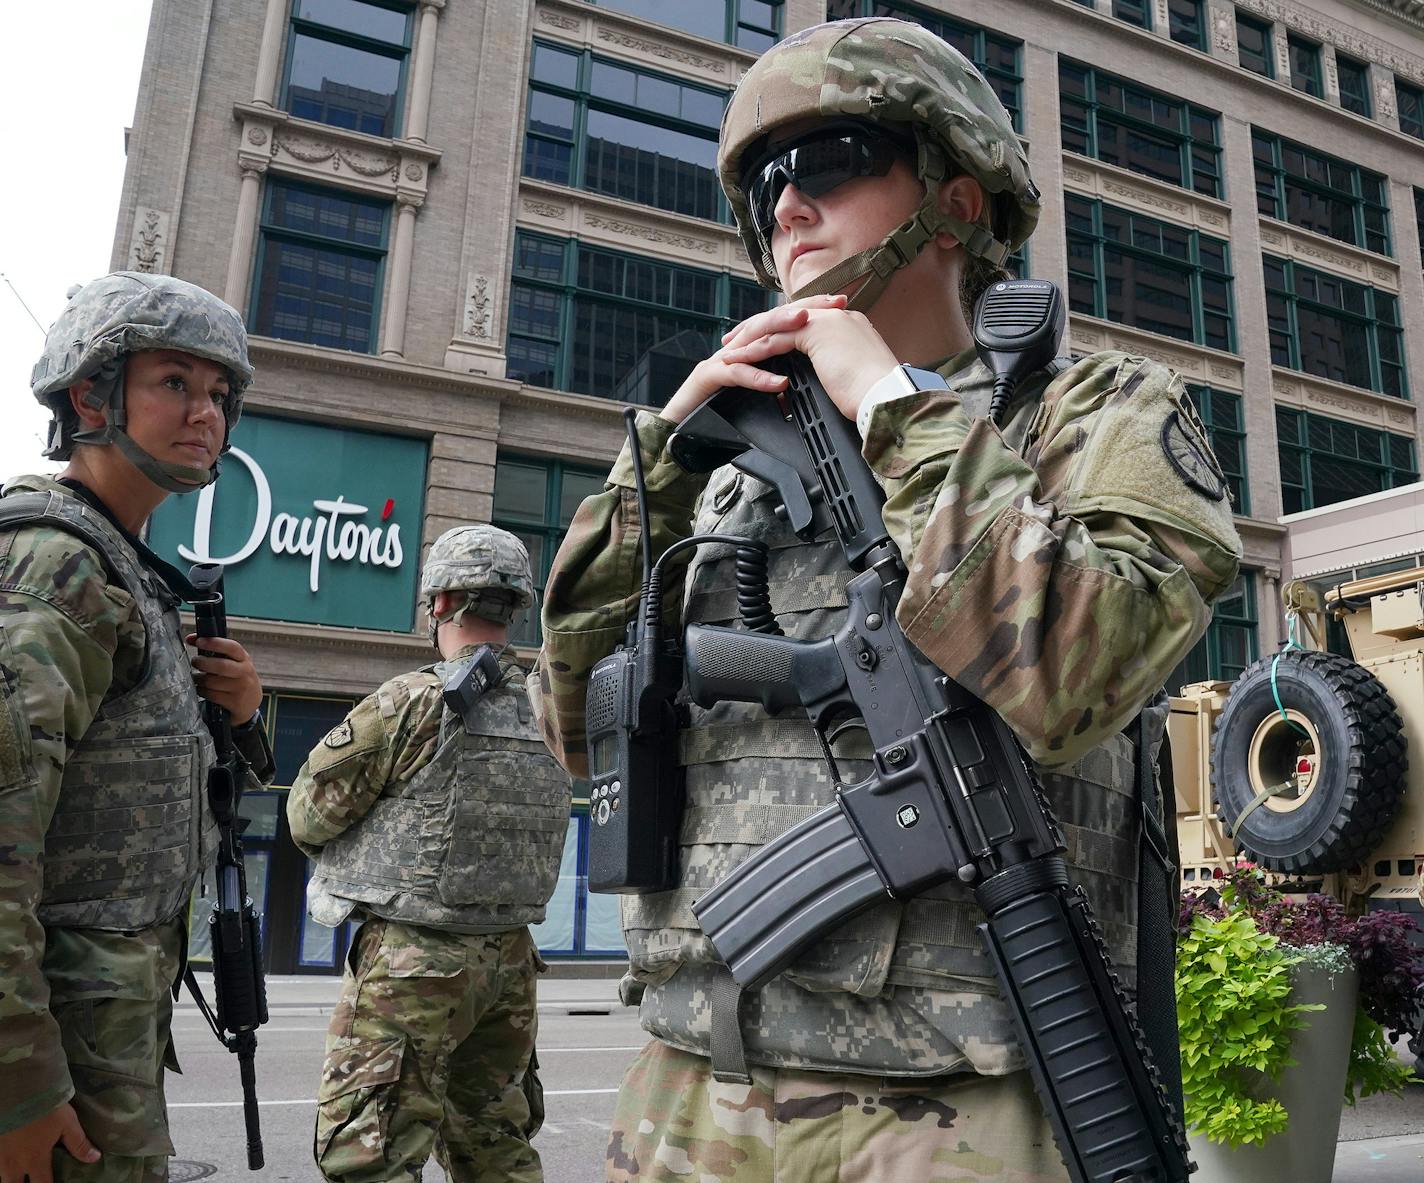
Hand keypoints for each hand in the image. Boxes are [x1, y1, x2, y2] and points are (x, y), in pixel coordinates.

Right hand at [0, 1103, 99, 1182]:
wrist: (17, 1089)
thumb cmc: (45, 1106)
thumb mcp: (67, 1123)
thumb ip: (78, 1143)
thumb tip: (94, 1158)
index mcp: (34, 1159)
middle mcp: (13, 1163)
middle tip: (33, 1179)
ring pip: (1, 1177)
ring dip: (10, 1178)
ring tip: (18, 1173)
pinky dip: (1, 1164)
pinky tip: (7, 1156)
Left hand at [186, 634, 263, 723]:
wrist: (251, 700)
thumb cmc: (237, 676)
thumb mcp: (233, 661)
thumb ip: (215, 649)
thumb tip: (190, 638)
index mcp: (244, 658)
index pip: (232, 647)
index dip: (214, 643)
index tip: (199, 641)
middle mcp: (244, 672)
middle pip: (221, 665)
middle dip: (202, 663)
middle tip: (195, 661)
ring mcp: (240, 688)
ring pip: (212, 682)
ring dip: (198, 679)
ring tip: (196, 677)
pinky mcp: (234, 702)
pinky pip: (211, 694)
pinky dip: (201, 690)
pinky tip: (201, 688)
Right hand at [659, 294, 850, 424]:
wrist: (680, 431)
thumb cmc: (717, 414)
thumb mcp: (757, 396)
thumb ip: (777, 388)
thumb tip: (801, 390)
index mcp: (754, 349)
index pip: (786, 323)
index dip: (813, 311)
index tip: (842, 306)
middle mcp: (739, 347)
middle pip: (774, 321)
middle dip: (804, 310)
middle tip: (833, 305)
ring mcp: (723, 359)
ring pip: (755, 339)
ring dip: (782, 331)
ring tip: (806, 326)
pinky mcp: (709, 377)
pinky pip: (737, 374)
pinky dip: (759, 379)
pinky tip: (779, 384)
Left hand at [720, 302, 898, 422]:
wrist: (888, 396)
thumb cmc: (878, 397)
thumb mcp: (858, 376)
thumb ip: (842, 368)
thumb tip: (835, 379)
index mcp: (849, 325)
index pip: (805, 321)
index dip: (782, 330)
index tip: (765, 343)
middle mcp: (837, 317)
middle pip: (787, 316)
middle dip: (758, 328)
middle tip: (736, 341)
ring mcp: (826, 321)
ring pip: (777, 324)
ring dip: (750, 339)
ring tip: (730, 352)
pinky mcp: (814, 332)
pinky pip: (775, 339)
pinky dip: (754, 350)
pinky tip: (739, 360)